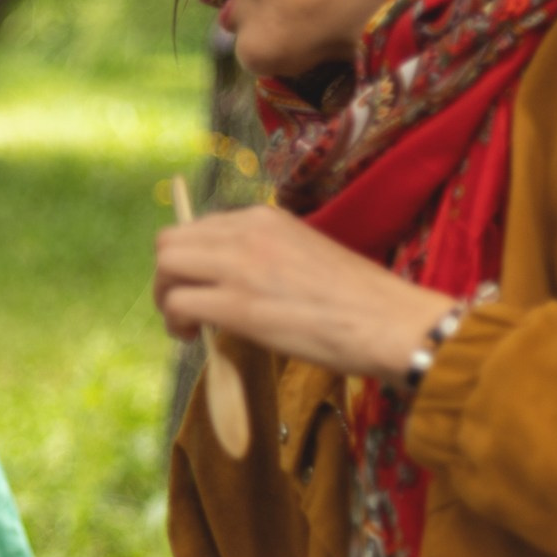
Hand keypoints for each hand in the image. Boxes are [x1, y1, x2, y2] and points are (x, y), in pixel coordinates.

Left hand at [154, 205, 456, 384]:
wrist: (392, 323)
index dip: (191, 258)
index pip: (200, 226)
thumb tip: (232, 280)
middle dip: (168, 274)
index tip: (200, 283)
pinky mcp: (237, 304)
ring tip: (184, 324)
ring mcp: (240, 265)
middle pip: (171, 241)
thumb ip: (265, 258)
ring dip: (165, 296)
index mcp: (265, 218)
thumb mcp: (306, 256)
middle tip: (182, 306)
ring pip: (166, 266)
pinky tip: (192, 337)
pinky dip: (176, 322)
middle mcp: (247, 232)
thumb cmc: (360, 301)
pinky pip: (178, 304)